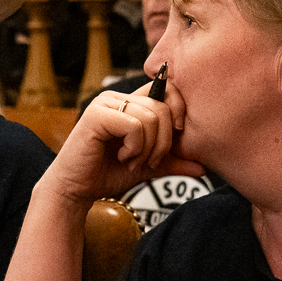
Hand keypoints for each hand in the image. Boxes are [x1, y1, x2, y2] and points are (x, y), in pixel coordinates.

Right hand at [41, 82, 202, 207]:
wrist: (77, 189)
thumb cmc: (108, 174)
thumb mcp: (149, 166)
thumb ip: (174, 162)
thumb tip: (204, 166)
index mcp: (130, 103)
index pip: (166, 91)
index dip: (179, 111)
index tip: (176, 139)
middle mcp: (118, 97)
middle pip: (163, 107)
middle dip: (164, 141)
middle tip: (149, 161)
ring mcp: (106, 103)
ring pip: (151, 117)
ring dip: (148, 148)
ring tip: (132, 161)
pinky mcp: (96, 114)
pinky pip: (134, 125)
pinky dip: (135, 147)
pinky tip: (122, 157)